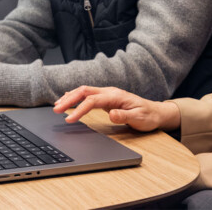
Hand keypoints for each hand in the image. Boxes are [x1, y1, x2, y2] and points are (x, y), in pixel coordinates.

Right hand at [52, 86, 180, 132]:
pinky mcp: (106, 98)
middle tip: (56, 109)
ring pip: (84, 91)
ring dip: (70, 97)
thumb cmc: (147, 116)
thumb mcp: (138, 118)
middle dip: (69, 99)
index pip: (92, 100)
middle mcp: (109, 92)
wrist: (155, 112)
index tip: (69, 120)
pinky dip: (76, 96)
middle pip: (84, 91)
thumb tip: (111, 114)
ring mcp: (107, 94)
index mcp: (116, 96)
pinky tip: (67, 98)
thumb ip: (124, 116)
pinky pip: (88, 95)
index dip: (79, 109)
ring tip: (57, 105)